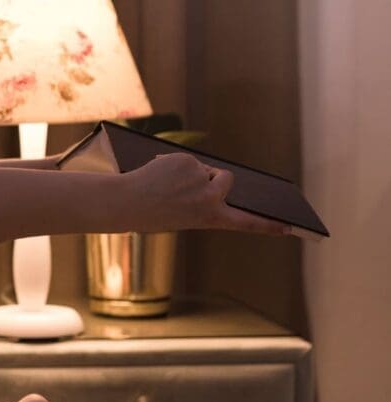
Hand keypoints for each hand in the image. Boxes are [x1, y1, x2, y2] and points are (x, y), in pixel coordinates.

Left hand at [125, 153, 288, 235]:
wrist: (126, 203)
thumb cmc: (151, 214)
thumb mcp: (183, 214)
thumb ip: (203, 202)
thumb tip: (211, 178)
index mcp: (210, 218)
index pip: (246, 223)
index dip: (267, 225)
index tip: (290, 227)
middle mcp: (211, 199)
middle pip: (226, 179)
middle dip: (213, 179)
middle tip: (186, 191)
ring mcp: (201, 179)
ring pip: (204, 169)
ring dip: (191, 173)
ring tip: (166, 187)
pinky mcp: (189, 162)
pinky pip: (188, 160)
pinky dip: (174, 165)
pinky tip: (158, 175)